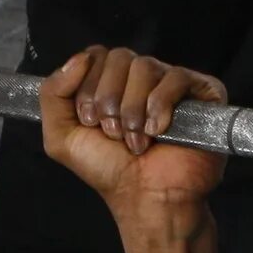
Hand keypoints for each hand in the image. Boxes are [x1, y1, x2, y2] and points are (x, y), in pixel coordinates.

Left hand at [39, 47, 226, 213]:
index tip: (90, 121)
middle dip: (109, 98)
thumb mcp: (62, 136)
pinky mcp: (200, 92)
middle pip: (119, 57)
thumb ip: (52, 93)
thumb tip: (79, 58)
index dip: (89, 86)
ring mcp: (170, 83)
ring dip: (133, 108)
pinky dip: (160, 105)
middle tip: (113, 133)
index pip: (96, 55)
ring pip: (145, 66)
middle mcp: (140, 78)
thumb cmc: (108, 170)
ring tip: (135, 139)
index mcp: (110, 82)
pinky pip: (176, 76)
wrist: (146, 197)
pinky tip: (158, 130)